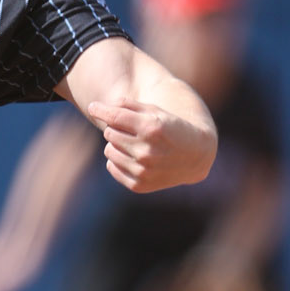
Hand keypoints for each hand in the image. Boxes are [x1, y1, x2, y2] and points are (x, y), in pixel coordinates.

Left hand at [86, 98, 215, 193]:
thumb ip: (127, 105)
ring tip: (132, 143)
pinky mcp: (140, 185)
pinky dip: (117, 160)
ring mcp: (143, 170)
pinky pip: (112, 167)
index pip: (114, 117)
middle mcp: (147, 151)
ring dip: (116, 144)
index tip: (93, 107)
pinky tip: (131, 156)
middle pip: (110, 133)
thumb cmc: (172, 127)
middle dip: (116, 127)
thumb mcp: (155, 111)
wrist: (195, 156)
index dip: (100, 110)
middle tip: (130, 128)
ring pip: (109, 150)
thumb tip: (97, 107)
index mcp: (151, 129)